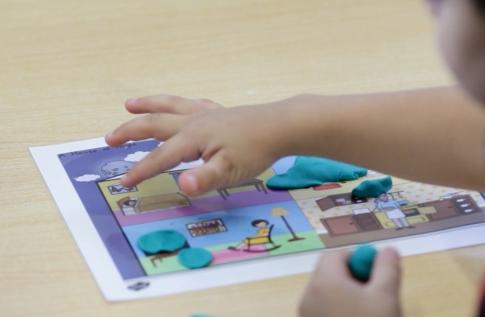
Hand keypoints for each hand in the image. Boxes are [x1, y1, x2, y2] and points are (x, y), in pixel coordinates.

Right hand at [105, 95, 286, 195]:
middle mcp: (194, 122)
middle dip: (130, 132)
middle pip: (154, 124)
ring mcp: (206, 114)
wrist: (279, 126)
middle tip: (109, 139)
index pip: (160, 157)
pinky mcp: (219, 112)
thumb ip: (204, 179)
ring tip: (130, 104)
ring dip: (148, 106)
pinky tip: (179, 106)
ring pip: (169, 106)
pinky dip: (177, 104)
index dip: (140, 170)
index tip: (124, 183)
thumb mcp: (230, 171)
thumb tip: (182, 186)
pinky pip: (191, 104)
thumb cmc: (255, 150)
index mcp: (192, 138)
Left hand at [299, 247, 401, 316]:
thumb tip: (388, 249)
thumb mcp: (386, 296)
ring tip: (370, 314)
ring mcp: (306, 315)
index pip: (336, 255)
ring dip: (349, 298)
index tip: (376, 277)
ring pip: (328, 294)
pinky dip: (340, 312)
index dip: (358, 259)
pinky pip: (324, 311)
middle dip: (355, 280)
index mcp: (323, 281)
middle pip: (330, 274)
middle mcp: (309, 295)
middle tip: (376, 297)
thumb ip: (387, 268)